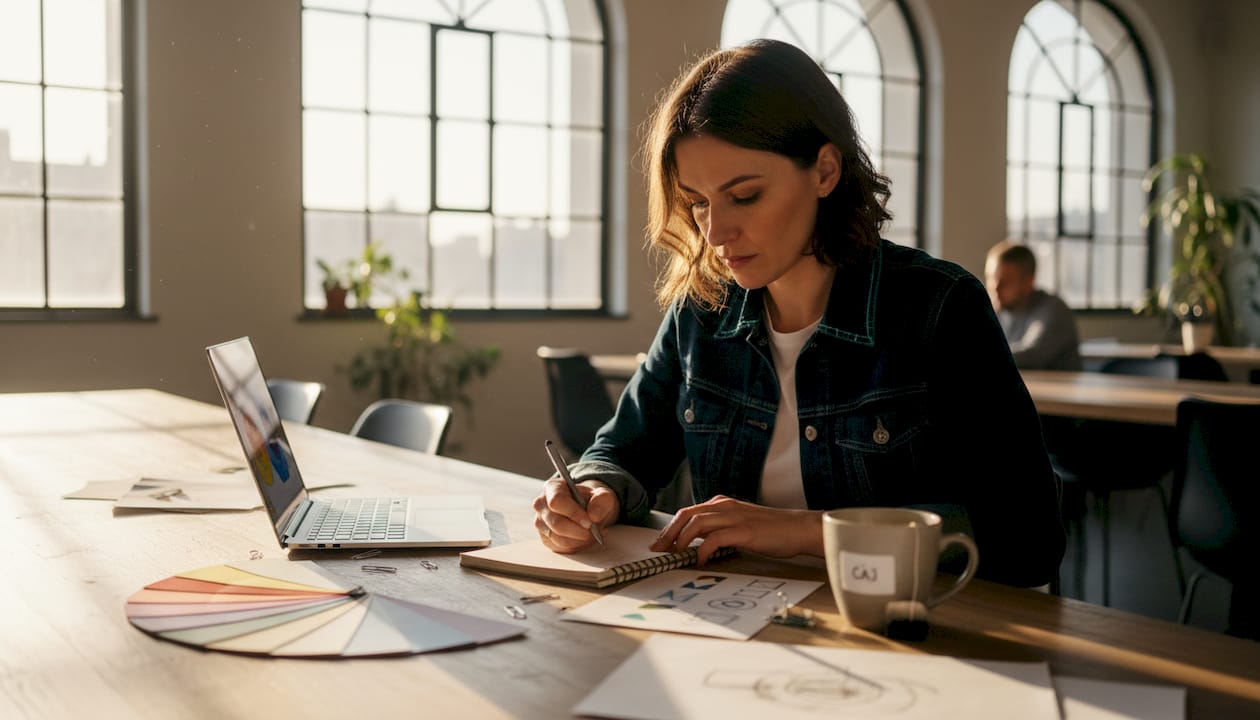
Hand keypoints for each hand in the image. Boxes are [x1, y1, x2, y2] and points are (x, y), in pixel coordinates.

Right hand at [532, 478, 619, 552]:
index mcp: (552, 488)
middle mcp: (541, 504)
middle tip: (595, 532)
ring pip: (558, 538)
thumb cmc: (592, 500)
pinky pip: (560, 547)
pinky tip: (586, 539)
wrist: (588, 510)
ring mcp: (541, 522)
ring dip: (580, 540)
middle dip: (579, 531)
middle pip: (556, 523)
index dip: (573, 513)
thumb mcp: (602, 496)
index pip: (557, 501)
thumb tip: (593, 516)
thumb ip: (601, 501)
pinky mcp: (545, 538)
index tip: (590, 522)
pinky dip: (577, 546)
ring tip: (594, 535)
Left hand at [649, 495, 822, 563]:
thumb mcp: (740, 524)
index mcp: (722, 504)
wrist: (797, 529)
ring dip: (681, 541)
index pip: (688, 512)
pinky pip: (714, 539)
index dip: (670, 528)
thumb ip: (720, 529)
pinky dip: (703, 550)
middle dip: (669, 533)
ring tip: (676, 555)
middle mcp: (725, 506)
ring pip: (696, 523)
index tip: (660, 544)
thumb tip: (699, 545)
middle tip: (659, 551)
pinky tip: (701, 561)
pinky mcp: (743, 531)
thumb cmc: (771, 530)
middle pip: (686, 515)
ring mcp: (734, 517)